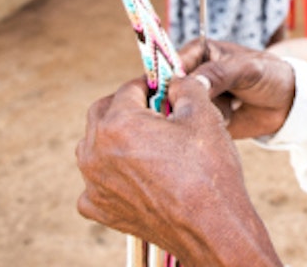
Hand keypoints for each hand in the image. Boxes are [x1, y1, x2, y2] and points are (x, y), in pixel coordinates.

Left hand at [76, 77, 280, 265]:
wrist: (211, 225)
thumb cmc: (208, 168)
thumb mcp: (203, 113)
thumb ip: (186, 86)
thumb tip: (177, 80)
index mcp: (117, 124)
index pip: (128, 89)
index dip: (150, 85)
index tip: (164, 88)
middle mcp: (95, 153)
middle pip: (102, 114)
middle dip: (126, 106)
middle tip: (156, 110)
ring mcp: (94, 184)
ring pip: (95, 146)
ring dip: (116, 137)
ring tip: (150, 142)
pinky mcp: (100, 209)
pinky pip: (98, 180)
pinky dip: (114, 172)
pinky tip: (141, 173)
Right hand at [179, 39, 295, 138]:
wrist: (287, 103)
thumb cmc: (270, 75)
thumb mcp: (248, 69)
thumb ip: (220, 73)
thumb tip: (188, 84)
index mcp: (198, 52)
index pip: (169, 65)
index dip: (166, 82)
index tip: (174, 97)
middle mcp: (192, 75)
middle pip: (169, 91)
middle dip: (180, 104)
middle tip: (205, 108)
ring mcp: (196, 98)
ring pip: (179, 112)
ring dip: (198, 116)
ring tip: (227, 111)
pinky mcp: (202, 118)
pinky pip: (192, 127)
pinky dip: (206, 128)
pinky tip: (227, 121)